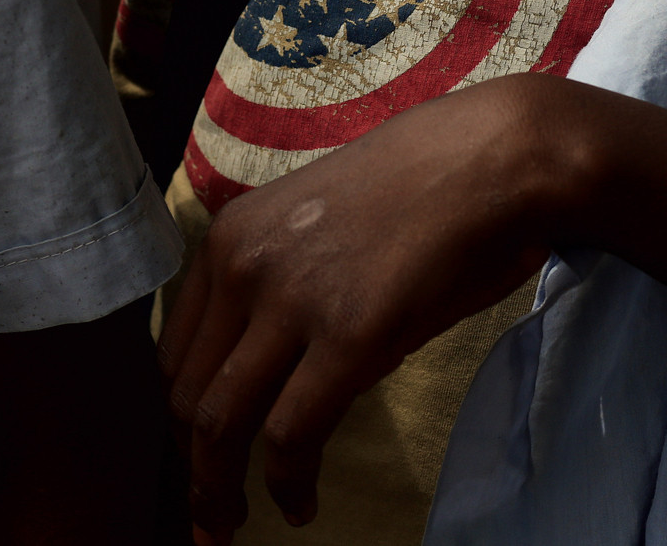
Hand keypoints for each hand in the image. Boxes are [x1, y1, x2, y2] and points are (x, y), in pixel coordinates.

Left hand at [156, 73, 578, 542]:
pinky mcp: (348, 336)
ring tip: (234, 526)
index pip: (175, 349)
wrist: (492, 157)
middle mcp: (242, 265)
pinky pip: (291, 434)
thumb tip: (277, 359)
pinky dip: (286, 484)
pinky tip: (299, 504)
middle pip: (185, 392)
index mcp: (230, 235)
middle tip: (208, 514)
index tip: (199, 452)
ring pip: (220, 423)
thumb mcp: (320, 218)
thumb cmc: (424, 185)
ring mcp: (292, 300)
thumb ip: (281, 278)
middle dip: (191, 464)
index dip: (181, 414)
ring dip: (219, 490)